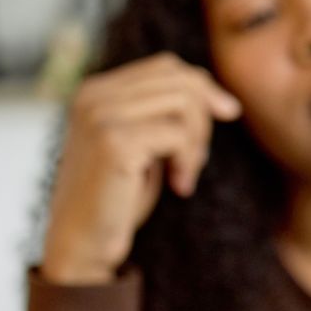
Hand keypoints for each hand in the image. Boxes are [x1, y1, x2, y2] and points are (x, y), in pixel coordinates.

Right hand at [41, 52, 241, 284]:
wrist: (82, 245)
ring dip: (197, 142)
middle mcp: (94, 95)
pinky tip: (179, 186)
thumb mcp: (141, 144)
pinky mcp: (114, 142)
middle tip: (199, 159)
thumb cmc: (116, 198)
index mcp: (96, 90)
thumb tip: (210, 87)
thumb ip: (160, 112)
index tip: (228, 113)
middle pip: (180, 80)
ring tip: (186, 174)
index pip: (167, 66)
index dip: (204, 87)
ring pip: (184, 102)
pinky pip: (177, 134)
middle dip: (204, 118)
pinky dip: (189, 161)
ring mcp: (100, 116)